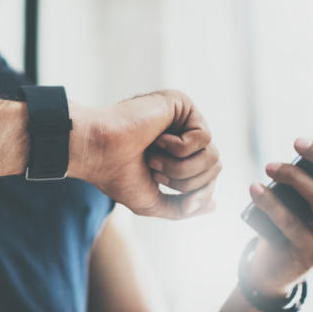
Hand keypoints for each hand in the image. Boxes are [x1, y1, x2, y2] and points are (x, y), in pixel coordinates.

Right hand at [70, 90, 221, 219]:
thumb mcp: (152, 201)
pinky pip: (203, 137)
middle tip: (154, 171)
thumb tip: (212, 205)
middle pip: (215, 167)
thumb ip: (182, 207)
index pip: (208, 176)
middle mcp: (182, 134)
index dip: (196, 192)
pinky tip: (156, 139)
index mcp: (176, 154)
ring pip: (212, 155)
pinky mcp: (182, 104)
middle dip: (185, 181)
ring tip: (154, 158)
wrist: (97, 152)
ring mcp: (182, 118)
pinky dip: (178, 148)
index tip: (165, 189)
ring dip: (180, 167)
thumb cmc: (117, 174)